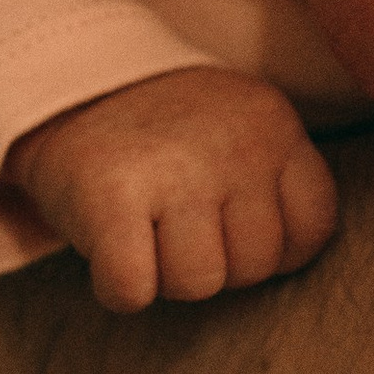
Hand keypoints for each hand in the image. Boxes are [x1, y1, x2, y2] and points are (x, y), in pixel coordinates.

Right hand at [6, 69, 340, 313]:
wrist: (62, 84)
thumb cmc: (162, 137)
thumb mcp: (236, 132)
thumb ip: (275, 184)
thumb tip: (290, 269)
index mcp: (273, 124)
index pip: (311, 230)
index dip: (270, 248)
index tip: (227, 224)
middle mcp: (234, 142)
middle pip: (254, 267)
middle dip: (215, 262)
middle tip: (174, 221)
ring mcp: (175, 166)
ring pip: (198, 284)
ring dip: (165, 276)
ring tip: (144, 228)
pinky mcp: (112, 194)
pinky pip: (133, 289)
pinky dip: (118, 287)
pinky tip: (111, 249)